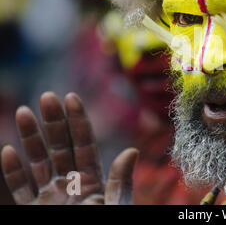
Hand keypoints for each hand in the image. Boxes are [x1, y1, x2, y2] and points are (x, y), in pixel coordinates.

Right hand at [0, 92, 137, 204]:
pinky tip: (8, 151)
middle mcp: (70, 185)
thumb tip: (132, 150)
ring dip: (30, 138)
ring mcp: (50, 197)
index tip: (71, 97)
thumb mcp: (117, 208)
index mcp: (93, 180)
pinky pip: (21, 188)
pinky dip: (13, 171)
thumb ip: (121, 182)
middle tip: (47, 97)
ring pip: (38, 162)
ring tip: (24, 111)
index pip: (84, 143)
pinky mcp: (33, 211)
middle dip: (53, 122)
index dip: (78, 120)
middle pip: (60, 146)